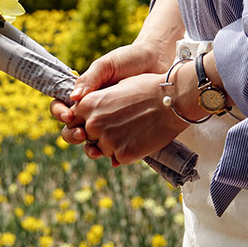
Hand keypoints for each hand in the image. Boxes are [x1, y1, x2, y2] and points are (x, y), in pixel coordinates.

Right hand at [49, 41, 172, 160]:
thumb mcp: (107, 66)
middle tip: (82, 135)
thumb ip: (88, 79)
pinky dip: (112, 155)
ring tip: (96, 151)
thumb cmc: (130, 60)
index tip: (69, 116)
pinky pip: (114, 147)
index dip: (60, 114)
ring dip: (89, 149)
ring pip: (90, 143)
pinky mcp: (125, 131)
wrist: (160, 63)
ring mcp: (109, 123)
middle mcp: (93, 112)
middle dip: (72, 135)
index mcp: (84, 97)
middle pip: (71, 129)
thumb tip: (73, 98)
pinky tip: (115, 157)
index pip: (62, 108)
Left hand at [68, 73, 188, 164]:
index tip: (94, 124)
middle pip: (87, 138)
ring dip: (114, 144)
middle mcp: (92, 124)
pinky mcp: (122, 154)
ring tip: (133, 129)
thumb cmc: (147, 88)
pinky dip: (128, 152)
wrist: (175, 98)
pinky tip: (141, 138)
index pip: (72, 122)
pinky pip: (118, 158)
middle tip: (119, 126)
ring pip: (102, 150)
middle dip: (98, 135)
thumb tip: (87, 120)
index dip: (82, 124)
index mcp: (87, 105)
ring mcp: (107, 141)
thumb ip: (96, 105)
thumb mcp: (114, 89)